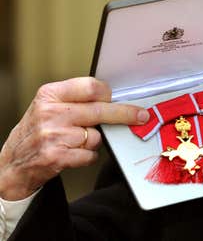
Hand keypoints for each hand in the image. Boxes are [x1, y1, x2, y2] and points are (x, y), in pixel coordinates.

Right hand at [0, 77, 148, 199]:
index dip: (108, 93)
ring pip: (96, 135)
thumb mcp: (48, 106)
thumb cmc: (36, 131)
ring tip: (77, 141)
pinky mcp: (57, 157)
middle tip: (141, 116)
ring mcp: (53, 135)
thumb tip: (114, 97)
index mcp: (49, 95)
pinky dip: (88, 156)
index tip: (117, 97)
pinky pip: (90, 154)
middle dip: (125, 114)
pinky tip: (74, 154)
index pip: (90, 87)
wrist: (13, 163)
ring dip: (94, 140)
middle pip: (101, 110)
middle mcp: (50, 113)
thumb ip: (76, 99)